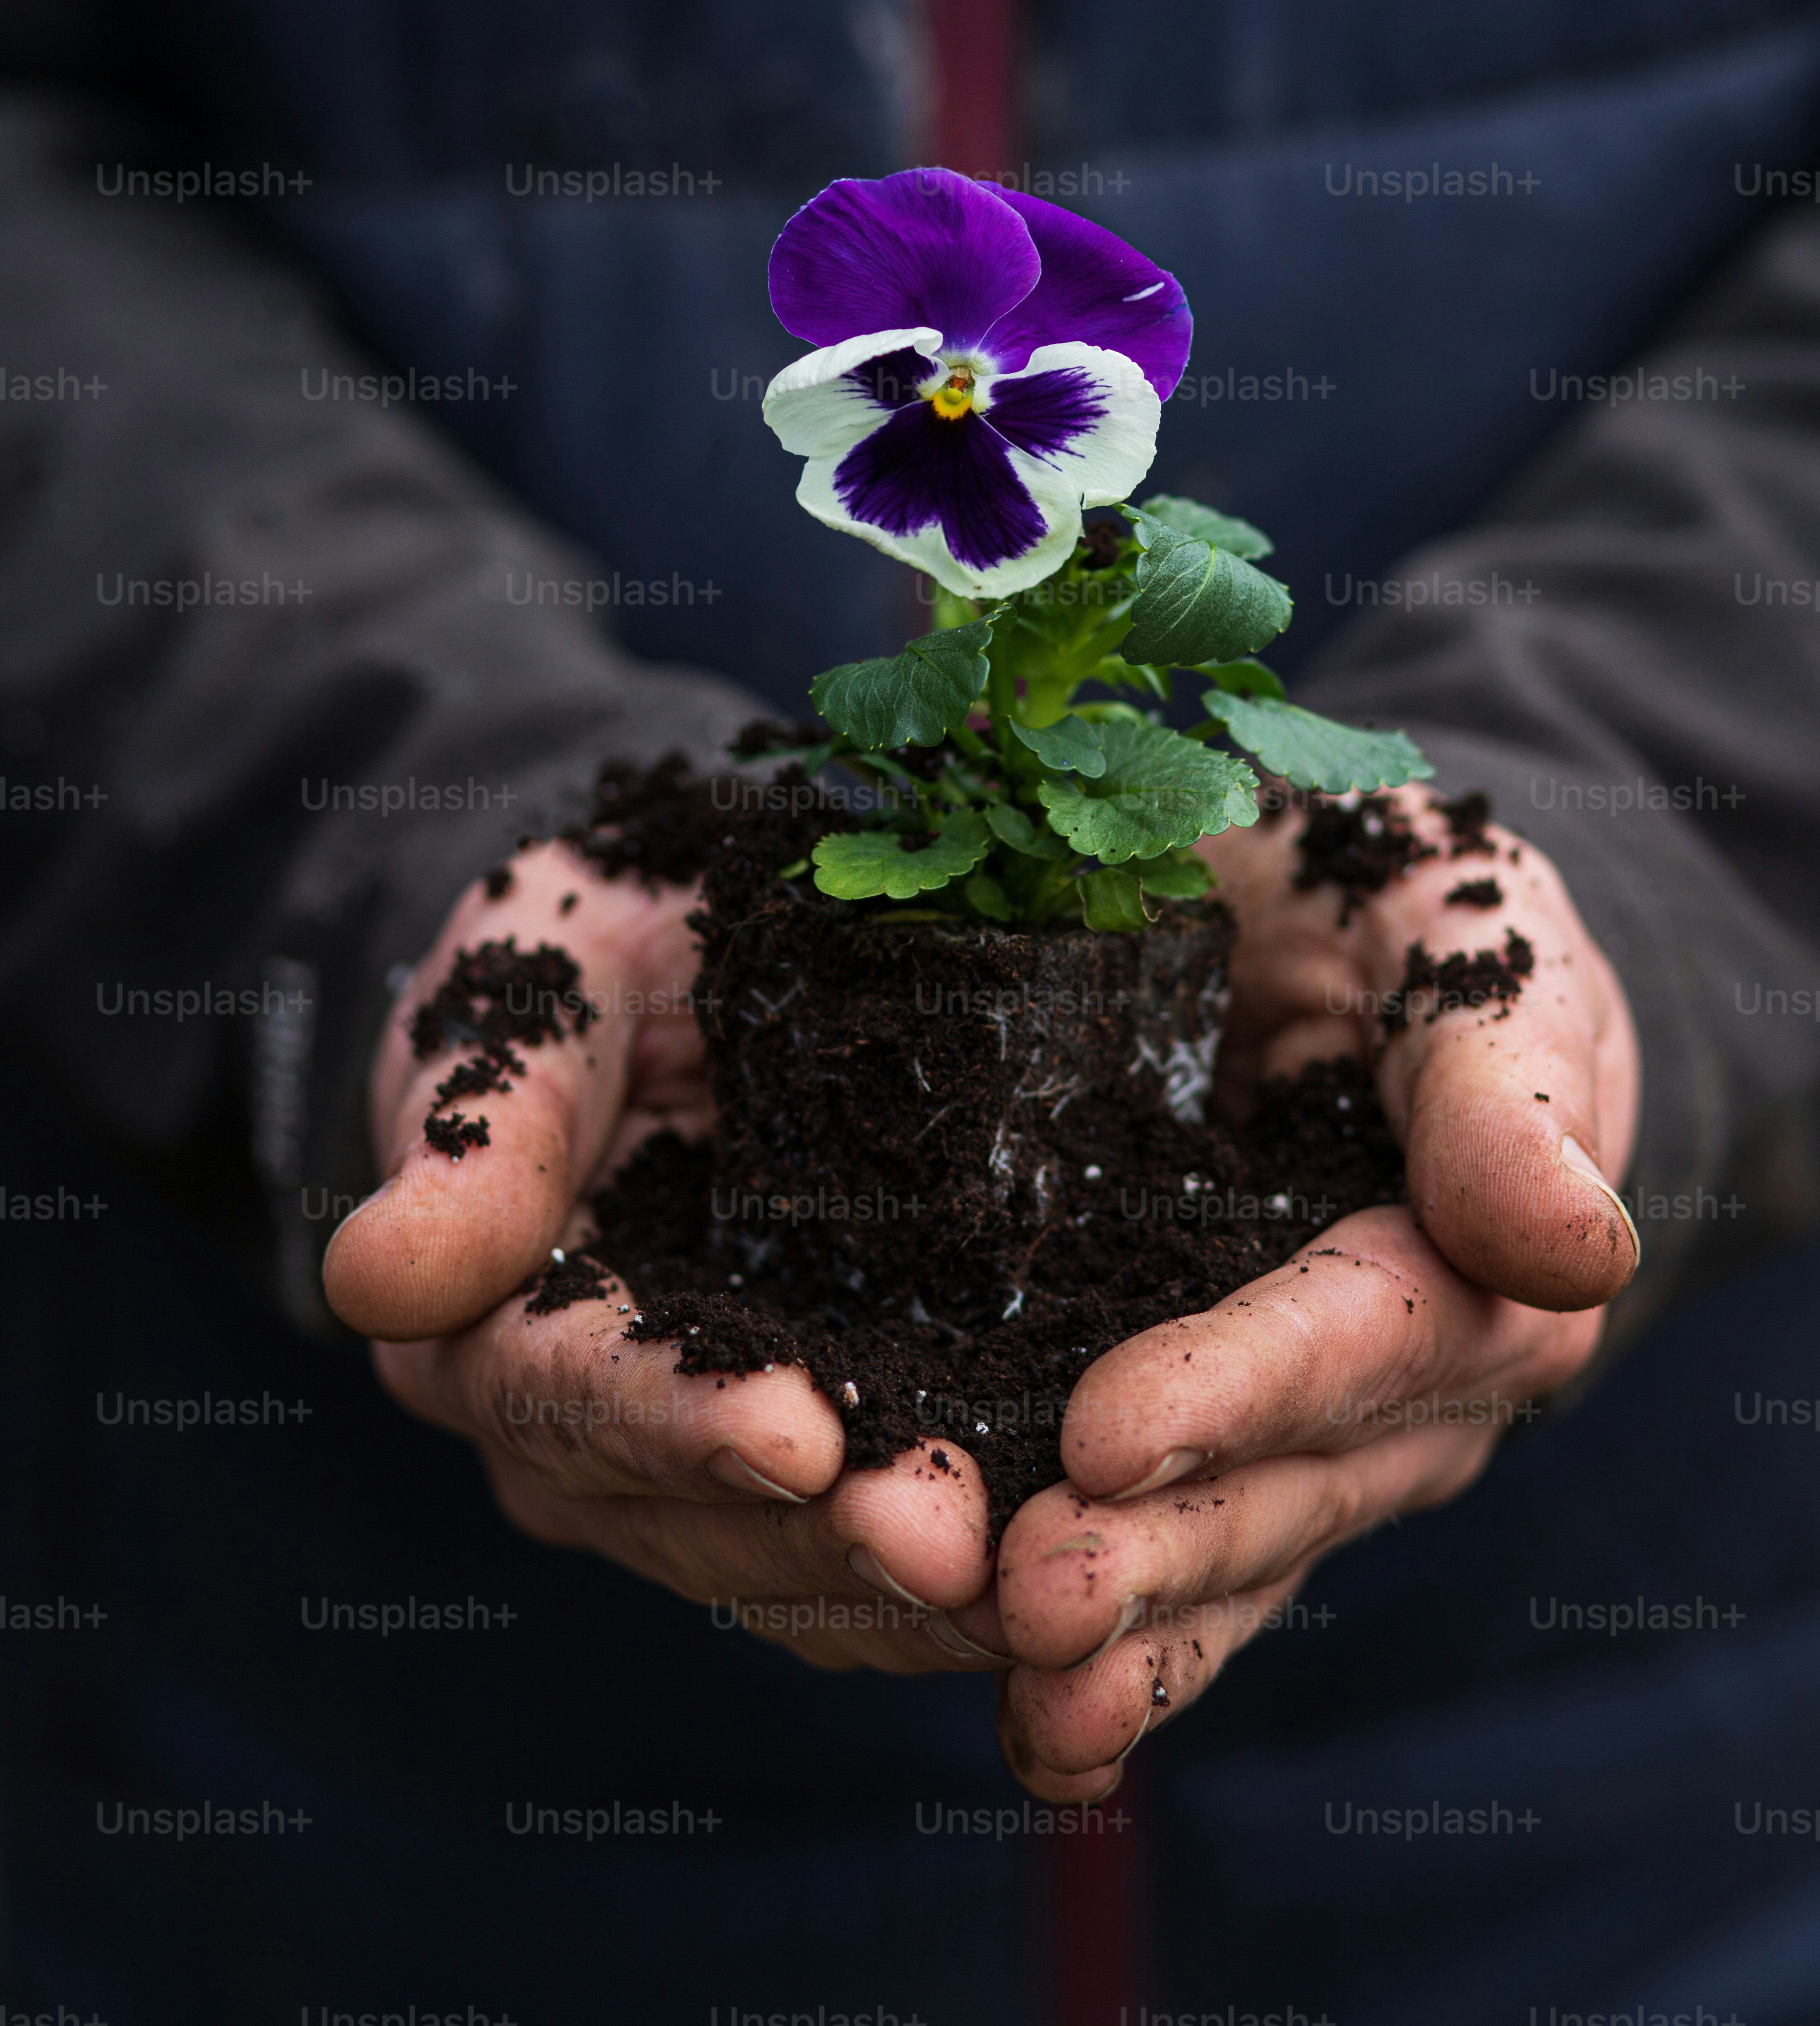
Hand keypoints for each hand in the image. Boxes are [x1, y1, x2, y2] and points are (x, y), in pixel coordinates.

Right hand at [324, 842, 1009, 1675]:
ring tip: (1022, 1583)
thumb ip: (483, 1126)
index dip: (675, 1416)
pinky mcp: (775, 1481)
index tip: (794, 1433)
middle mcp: (558, 1428)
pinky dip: (934, 1593)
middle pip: (679, 1506)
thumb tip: (374, 1279)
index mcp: (476, 1315)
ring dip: (895, 1587)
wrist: (677, 979)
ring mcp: (666, 1472)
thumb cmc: (599, 955)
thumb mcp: (541, 978)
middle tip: (954, 1539)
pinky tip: (1037, 1592)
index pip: (565, 1388)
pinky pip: (839, 1566)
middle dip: (818, 1529)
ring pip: (771, 1565)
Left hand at [992, 787, 1639, 1797]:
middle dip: (1162, 1553)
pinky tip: (1034, 1740)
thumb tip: (1572, 1247)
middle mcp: (1417, 1389)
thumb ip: (1499, 1087)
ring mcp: (1327, 1443)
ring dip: (1131, 1642)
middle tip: (1029, 1598)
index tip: (1107, 1436)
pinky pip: (1193, 1568)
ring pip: (1235, 1560)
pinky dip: (1123, 1659)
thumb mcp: (1459, 930)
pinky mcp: (1237, 1457)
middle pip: (1290, 1485)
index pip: (1358, 1337)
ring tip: (1025, 1708)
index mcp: (1484, 1260)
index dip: (1238, 1389)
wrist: (1358, 952)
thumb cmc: (1407, 915)